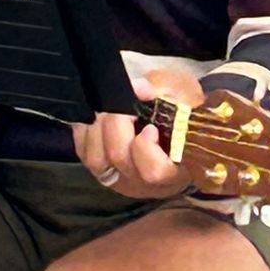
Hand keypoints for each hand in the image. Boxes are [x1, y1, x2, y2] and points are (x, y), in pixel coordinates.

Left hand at [74, 66, 203, 202]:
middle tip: (125, 101)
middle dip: (117, 122)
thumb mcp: (186, 104)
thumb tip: (141, 88)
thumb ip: (168, 96)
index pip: (154, 171)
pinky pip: (83, 152)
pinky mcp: (99, 171)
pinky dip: (85, 130)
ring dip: (98, 126)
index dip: (145, 147)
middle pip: (119, 157)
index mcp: (173, 170)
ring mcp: (118, 178)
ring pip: (96, 158)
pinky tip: (96, 115)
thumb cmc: (182, 119)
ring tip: (110, 108)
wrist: (172, 132)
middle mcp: (144, 181)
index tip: (149, 127)